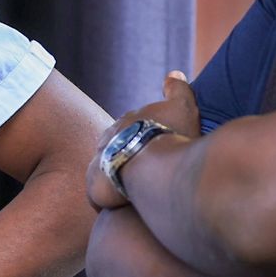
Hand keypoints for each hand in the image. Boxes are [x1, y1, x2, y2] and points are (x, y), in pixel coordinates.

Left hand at [87, 71, 201, 210]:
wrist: (150, 172)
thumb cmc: (170, 138)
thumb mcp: (182, 109)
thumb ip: (178, 91)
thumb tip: (174, 73)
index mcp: (126, 121)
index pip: (132, 124)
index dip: (145, 132)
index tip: (156, 141)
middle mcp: (107, 139)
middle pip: (117, 145)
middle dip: (129, 152)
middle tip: (148, 167)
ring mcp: (99, 163)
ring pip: (108, 168)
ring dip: (119, 174)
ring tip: (137, 188)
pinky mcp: (93, 188)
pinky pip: (102, 193)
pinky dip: (111, 195)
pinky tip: (125, 203)